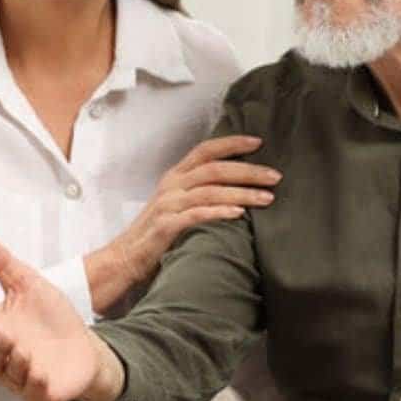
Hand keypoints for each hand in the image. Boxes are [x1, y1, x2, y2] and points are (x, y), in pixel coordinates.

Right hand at [0, 237, 121, 400]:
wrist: (83, 345)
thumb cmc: (51, 320)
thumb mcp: (29, 286)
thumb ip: (2, 265)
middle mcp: (3, 357)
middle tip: (2, 334)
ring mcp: (21, 377)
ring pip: (8, 375)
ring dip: (14, 363)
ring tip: (23, 350)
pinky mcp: (41, 392)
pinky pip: (33, 392)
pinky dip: (36, 383)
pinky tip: (40, 373)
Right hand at [95, 135, 279, 311]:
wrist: (125, 258)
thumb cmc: (156, 234)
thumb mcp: (176, 204)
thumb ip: (199, 192)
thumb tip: (238, 188)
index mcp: (175, 177)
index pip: (205, 150)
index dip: (231, 143)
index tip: (258, 142)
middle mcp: (171, 186)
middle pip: (214, 169)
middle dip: (248, 171)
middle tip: (275, 176)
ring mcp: (168, 205)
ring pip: (210, 191)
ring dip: (242, 193)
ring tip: (267, 198)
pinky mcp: (166, 226)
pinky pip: (196, 215)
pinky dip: (219, 212)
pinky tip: (239, 213)